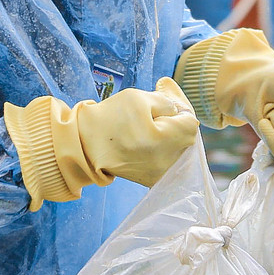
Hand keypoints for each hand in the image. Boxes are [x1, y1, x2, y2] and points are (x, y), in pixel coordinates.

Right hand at [4, 79, 199, 209]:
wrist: (83, 147)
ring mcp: (161, 174)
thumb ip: (166, 100)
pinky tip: (149, 136)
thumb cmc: (108, 120)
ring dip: (171, 132)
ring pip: (180, 147)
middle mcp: (168, 162)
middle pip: (187, 135)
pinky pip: (170, 158)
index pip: (190, 120)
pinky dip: (164, 145)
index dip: (178, 104)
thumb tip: (179, 108)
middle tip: (155, 106)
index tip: (162, 94)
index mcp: (166, 141)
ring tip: (150, 121)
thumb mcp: (138, 98)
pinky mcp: (153, 179)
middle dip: (175, 118)